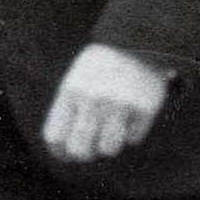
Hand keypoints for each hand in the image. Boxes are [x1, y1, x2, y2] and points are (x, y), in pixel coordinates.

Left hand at [41, 43, 171, 163]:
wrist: (137, 43)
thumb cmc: (99, 70)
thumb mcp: (75, 82)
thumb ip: (67, 111)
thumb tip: (63, 152)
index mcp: (70, 93)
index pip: (55, 137)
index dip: (59, 152)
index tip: (66, 155)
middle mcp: (93, 99)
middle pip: (80, 149)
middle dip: (84, 155)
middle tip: (90, 151)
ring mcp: (120, 104)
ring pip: (108, 150)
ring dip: (108, 146)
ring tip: (111, 132)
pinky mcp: (144, 109)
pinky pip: (133, 139)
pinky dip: (131, 134)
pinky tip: (131, 117)